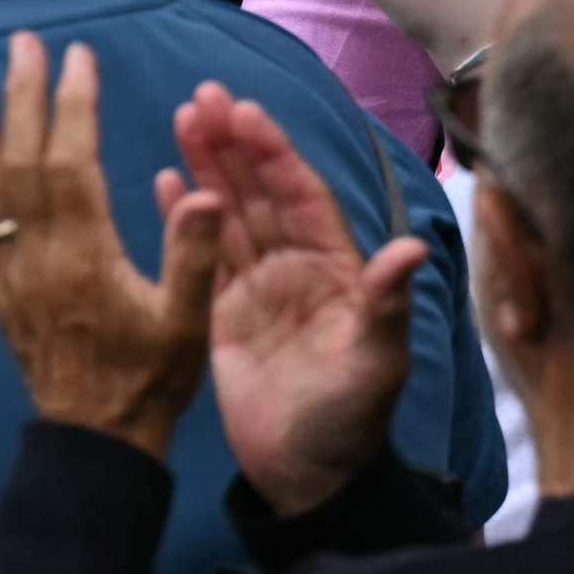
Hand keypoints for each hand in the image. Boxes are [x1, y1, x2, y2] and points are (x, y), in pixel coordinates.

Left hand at [0, 32, 222, 462]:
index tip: (78, 56)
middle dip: (21, 94)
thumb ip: (195, 257)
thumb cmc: (151, 376)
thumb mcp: (188, 322)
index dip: (74, 104)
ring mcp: (9, 267)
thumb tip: (207, 192)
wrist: (94, 434)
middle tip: (22, 41)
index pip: (73, 160)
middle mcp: (38, 251)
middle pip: (22, 157)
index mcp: (87, 252)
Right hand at [174, 88, 426, 516]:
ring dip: (207, 166)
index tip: (245, 112)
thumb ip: (385, 304)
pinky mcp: (220, 313)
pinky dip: (184, 214)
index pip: (301, 196)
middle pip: (261, 193)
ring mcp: (256, 288)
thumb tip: (409, 247)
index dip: (273, 154)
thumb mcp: (376, 364)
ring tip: (180, 119)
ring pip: (229, 213)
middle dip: (234, 145)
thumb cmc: (351, 422)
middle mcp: (295, 268)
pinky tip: (163, 180)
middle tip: (201, 96)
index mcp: (336, 270)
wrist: (309, 477)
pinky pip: (202, 252)